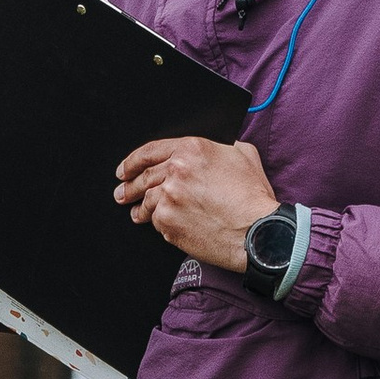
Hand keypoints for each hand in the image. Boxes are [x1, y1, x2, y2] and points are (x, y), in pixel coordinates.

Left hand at [114, 134, 278, 271]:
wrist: (257, 232)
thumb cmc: (253, 196)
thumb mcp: (242, 155)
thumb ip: (220, 146)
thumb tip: (208, 150)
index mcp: (192, 149)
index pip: (150, 151)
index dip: (133, 161)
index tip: (125, 169)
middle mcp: (176, 170)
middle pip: (143, 176)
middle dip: (129, 185)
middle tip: (122, 191)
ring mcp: (168, 196)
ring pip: (145, 199)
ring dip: (139, 206)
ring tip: (136, 212)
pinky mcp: (166, 221)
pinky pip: (155, 220)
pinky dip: (156, 222)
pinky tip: (159, 224)